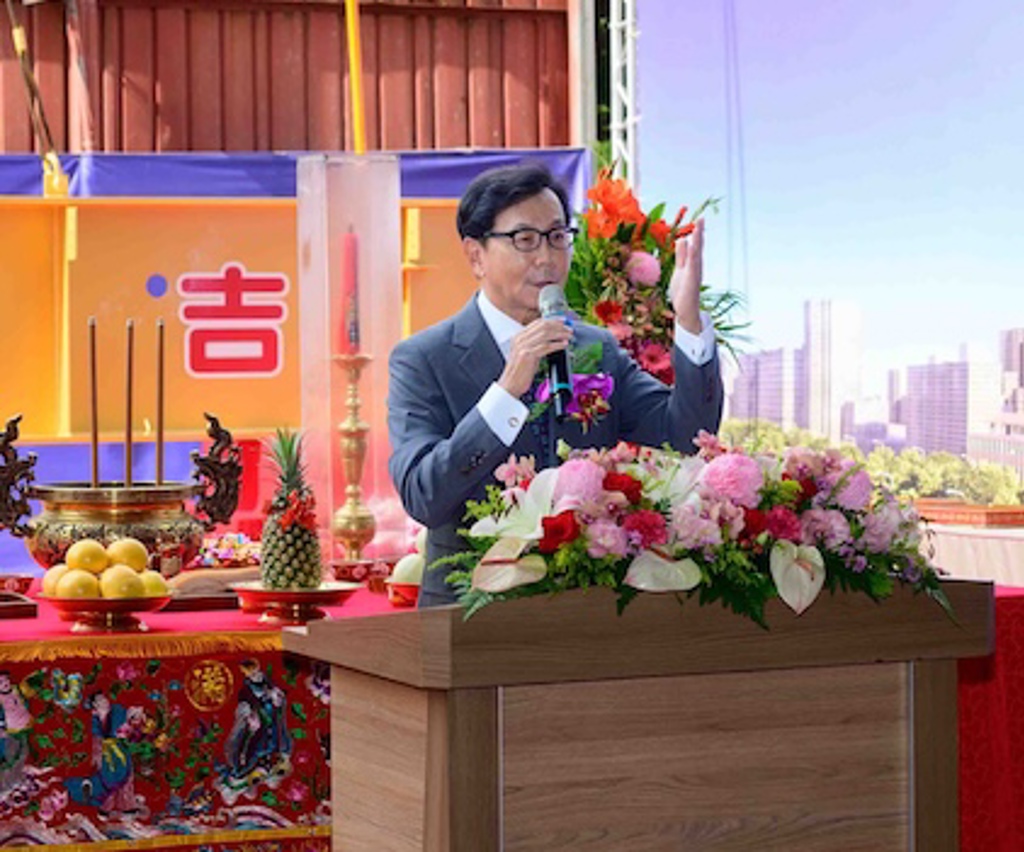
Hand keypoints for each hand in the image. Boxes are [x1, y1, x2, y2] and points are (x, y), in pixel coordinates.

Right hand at [498, 318, 572, 398]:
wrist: (511, 383)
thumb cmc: (520, 371)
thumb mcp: (527, 353)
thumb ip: (537, 344)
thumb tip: (554, 339)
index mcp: (519, 336)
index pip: (538, 322)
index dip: (553, 321)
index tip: (563, 322)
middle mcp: (520, 339)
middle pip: (543, 326)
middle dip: (559, 326)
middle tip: (569, 329)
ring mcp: (523, 346)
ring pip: (546, 334)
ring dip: (560, 334)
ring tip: (569, 336)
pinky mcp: (528, 355)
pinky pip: (546, 346)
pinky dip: (557, 344)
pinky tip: (564, 345)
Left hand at [668, 217, 703, 333]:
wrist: (686, 310)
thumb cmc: (683, 291)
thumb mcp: (680, 269)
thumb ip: (681, 255)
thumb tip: (683, 239)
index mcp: (693, 263)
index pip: (695, 244)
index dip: (696, 232)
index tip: (699, 219)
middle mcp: (696, 266)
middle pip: (698, 246)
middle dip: (699, 233)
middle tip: (702, 218)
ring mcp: (694, 272)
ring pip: (696, 253)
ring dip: (697, 240)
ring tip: (699, 227)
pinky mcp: (691, 279)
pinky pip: (692, 264)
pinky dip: (693, 254)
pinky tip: (693, 245)